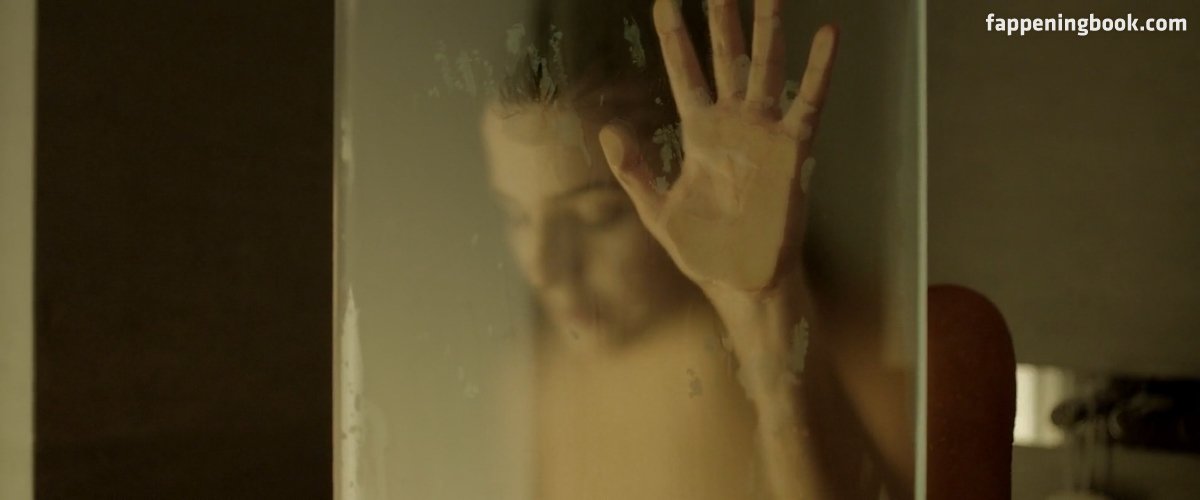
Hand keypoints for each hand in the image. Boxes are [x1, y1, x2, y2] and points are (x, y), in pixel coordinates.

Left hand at [599, 0, 836, 293]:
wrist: (743, 283)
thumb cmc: (705, 252)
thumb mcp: (657, 211)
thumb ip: (634, 171)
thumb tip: (608, 132)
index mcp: (701, 134)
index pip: (686, 72)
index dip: (675, 38)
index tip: (665, 2)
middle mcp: (734, 125)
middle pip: (728, 58)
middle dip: (723, 19)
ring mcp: (765, 133)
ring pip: (767, 67)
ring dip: (769, 29)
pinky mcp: (793, 150)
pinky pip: (808, 102)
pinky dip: (819, 69)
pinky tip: (827, 34)